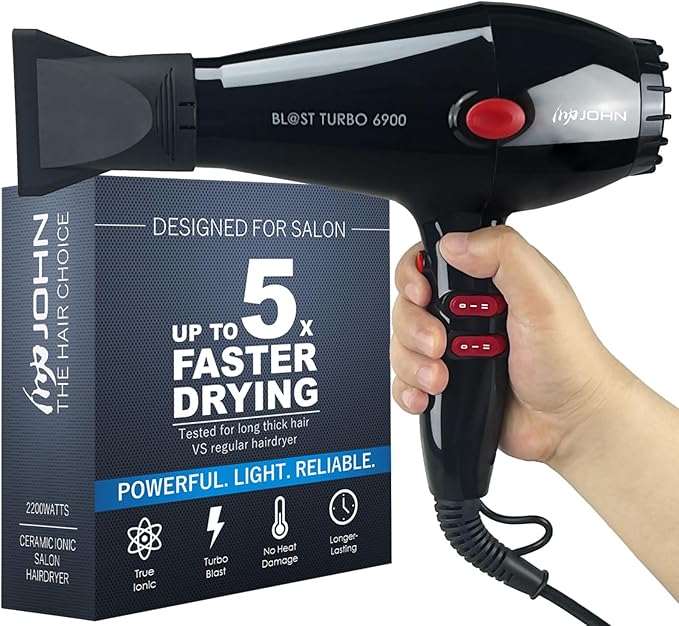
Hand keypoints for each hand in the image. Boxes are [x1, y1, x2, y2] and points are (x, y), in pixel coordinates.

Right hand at [391, 226, 634, 465]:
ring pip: (402, 344)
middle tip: (439, 345)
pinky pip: (405, 380)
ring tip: (441, 378)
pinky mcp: (445, 382)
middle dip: (414, 327)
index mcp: (487, 281)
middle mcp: (466, 313)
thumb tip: (453, 243)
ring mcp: (453, 349)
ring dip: (414, 363)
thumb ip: (504, 255)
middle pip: (408, 305)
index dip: (415, 276)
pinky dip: (408, 389)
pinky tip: (427, 395)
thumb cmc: (569, 361)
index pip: (430, 261)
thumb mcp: (544, 296)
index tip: (423, 295)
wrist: (570, 423)